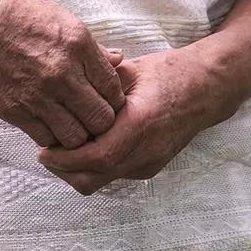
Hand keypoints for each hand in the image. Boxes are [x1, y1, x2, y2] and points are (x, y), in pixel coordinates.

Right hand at [0, 0, 125, 148]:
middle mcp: (62, 72)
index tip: (105, 99)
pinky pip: (45, 138)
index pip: (114, 88)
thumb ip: (90, 46)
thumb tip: (118, 60)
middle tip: (91, 116)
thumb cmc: (10, 8)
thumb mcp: (58, 15)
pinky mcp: (13, 109)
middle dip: (101, 122)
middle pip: (101, 119)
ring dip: (77, 134)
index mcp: (77, 44)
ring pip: (76, 137)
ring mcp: (37, 94)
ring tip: (70, 124)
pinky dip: (50, 136)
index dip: (114, 98)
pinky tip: (47, 124)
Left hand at [37, 46, 225, 193]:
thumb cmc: (169, 72)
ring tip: (63, 145)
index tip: (43, 148)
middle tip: (45, 150)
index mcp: (140, 124)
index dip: (65, 157)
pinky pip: (113, 174)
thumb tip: (65, 86)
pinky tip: (87, 143)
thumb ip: (99, 81)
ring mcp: (149, 164)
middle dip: (64, 169)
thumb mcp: (131, 69)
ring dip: (77, 169)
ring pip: (101, 181)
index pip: (95, 156)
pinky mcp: (149, 167)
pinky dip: (94, 166)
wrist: (207, 89)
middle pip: (93, 179)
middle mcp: (145, 151)